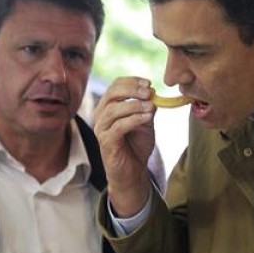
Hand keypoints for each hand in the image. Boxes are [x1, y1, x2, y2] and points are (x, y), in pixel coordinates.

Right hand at [93, 77, 156, 216]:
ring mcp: (101, 129)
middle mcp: (100, 115)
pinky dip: (134, 119)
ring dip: (134, 105)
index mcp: (108, 106)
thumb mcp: (145, 122)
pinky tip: (147, 117)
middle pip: (112, 93)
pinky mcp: (105, 142)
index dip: (131, 81)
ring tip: (150, 106)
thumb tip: (152, 93)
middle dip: (132, 90)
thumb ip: (146, 107)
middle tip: (149, 92)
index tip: (149, 83)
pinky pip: (118, 126)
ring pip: (113, 109)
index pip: (115, 86)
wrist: (132, 171)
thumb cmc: (136, 145)